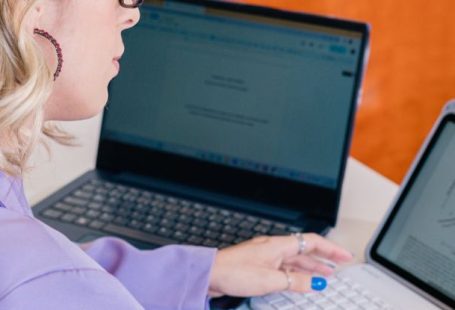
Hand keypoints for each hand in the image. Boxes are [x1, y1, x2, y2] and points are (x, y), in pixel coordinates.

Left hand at [208, 233, 352, 296]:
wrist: (211, 273)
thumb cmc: (234, 271)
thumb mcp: (270, 280)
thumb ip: (295, 281)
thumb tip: (314, 283)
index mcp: (278, 245)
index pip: (312, 241)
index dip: (331, 248)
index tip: (345, 255)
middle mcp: (273, 247)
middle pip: (305, 250)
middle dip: (324, 257)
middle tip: (340, 264)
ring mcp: (266, 255)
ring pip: (295, 259)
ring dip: (311, 267)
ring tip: (326, 275)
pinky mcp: (259, 264)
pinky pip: (285, 267)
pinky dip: (296, 273)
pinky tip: (301, 281)